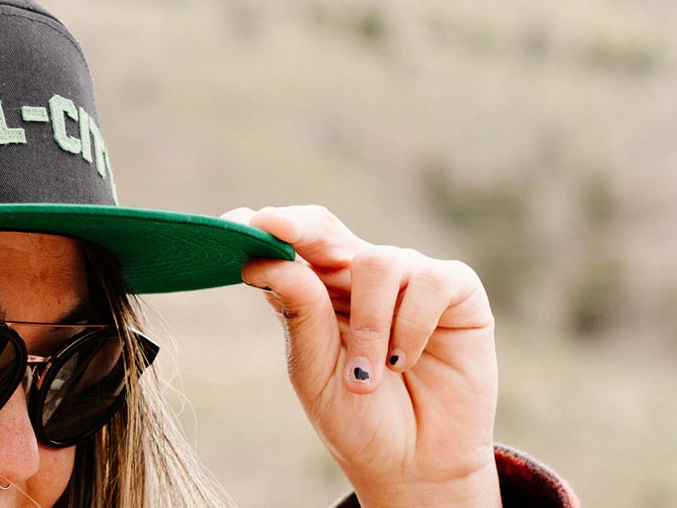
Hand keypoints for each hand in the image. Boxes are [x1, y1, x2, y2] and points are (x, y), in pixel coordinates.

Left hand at [221, 205, 500, 507]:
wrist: (414, 466)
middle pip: (323, 228)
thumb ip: (300, 315)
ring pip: (379, 261)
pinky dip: (412, 325)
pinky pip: (430, 281)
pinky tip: (404, 361)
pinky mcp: (456, 291)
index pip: (287, 243)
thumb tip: (268, 261)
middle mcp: (359, 275)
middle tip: (271, 227)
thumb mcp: (316, 371)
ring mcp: (408, 278)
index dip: (262, 226)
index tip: (233, 224)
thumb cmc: (358, 418)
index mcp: (316, 290)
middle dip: (298, 228)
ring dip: (370, 324)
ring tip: (369, 375)